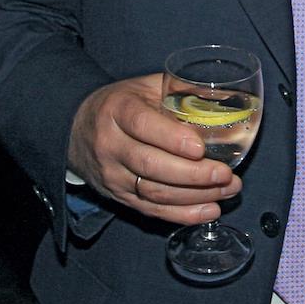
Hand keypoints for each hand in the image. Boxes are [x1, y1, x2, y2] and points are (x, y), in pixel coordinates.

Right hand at [66, 73, 241, 224]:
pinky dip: (184, 215)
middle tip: (226, 174)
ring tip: (227, 189)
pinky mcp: (119, 197)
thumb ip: (180, 91)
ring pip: (155, 192)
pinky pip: (153, 211)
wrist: (76, 130)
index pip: (142, 124)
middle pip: (150, 165)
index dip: (172, 138)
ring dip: (196, 195)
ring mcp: (113, 175)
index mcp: (117, 110)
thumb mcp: (143, 88)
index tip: (201, 147)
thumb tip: (226, 98)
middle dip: (193, 174)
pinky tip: (210, 210)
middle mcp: (110, 144)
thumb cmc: (120, 106)